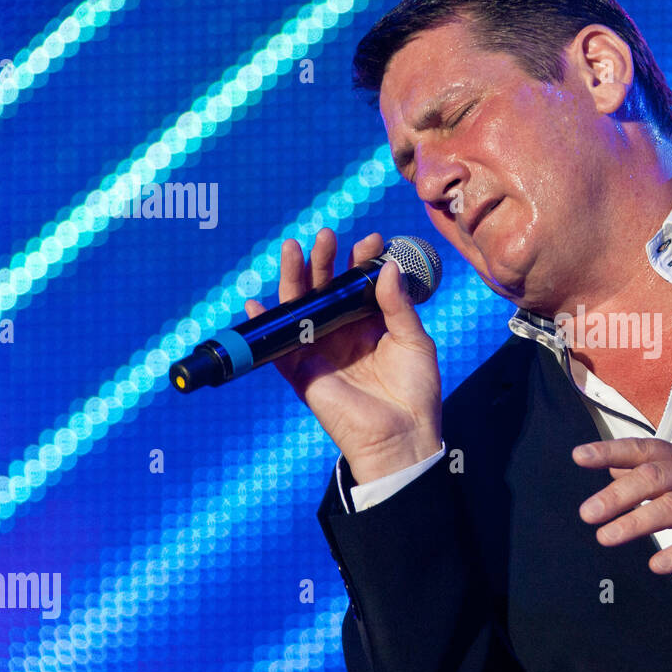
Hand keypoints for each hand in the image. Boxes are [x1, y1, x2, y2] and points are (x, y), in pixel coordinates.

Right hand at [245, 228, 442, 483]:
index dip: (361, 262)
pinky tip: (256, 303)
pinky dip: (265, 325)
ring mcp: (321, 351)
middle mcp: (343, 333)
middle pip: (326, 290)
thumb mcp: (414, 342)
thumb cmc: (415, 392)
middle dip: (325, 261)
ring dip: (294, 278)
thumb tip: (386, 268)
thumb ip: (398, 306)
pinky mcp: (302, 372)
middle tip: (327, 236)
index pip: (359, 285)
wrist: (401, 436)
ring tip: (294, 248)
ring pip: (300, 308)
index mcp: (371, 325)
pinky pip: (277, 347)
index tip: (371, 241)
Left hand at [572, 438, 671, 574]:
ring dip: (638, 522)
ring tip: (607, 538)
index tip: (578, 456)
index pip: (644, 449)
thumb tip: (611, 467)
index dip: (611, 450)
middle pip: (654, 477)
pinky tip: (659, 565)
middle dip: (617, 494)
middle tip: (587, 513)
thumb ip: (652, 471)